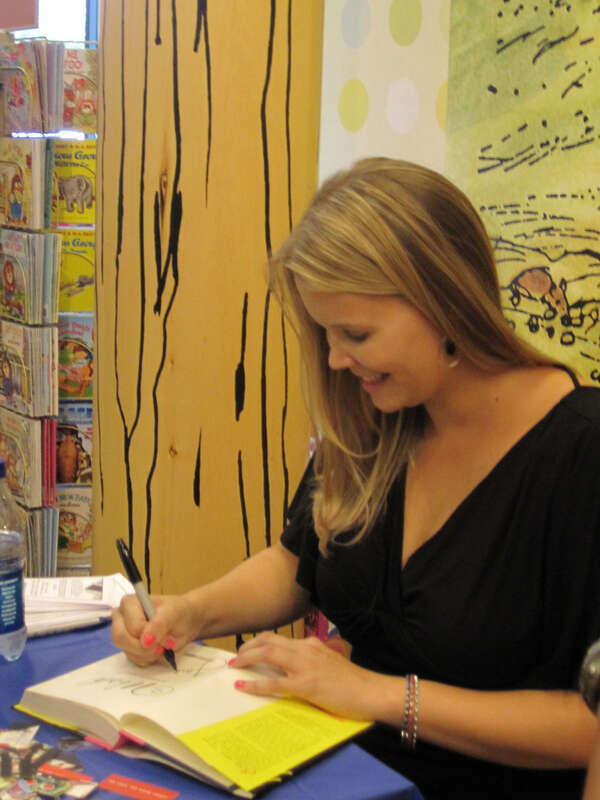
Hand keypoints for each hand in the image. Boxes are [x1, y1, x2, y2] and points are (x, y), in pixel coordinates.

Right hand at [111, 594, 196, 665]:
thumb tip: (145, 641)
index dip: (149, 634)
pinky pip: (134, 660)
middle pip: (121, 639)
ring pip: (128, 652)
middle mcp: (122, 618)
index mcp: (129, 603)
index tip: (166, 632)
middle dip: (145, 646)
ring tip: (163, 644)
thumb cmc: (178, 611)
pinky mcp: (128, 648)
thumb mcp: (173, 612)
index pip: (132, 626)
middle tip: (162, 644)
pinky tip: (158, 649)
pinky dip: (149, 658)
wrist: (184, 622)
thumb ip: (159, 623)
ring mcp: (124, 634)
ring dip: (150, 653)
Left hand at [228, 631, 394, 721]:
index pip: (278, 638)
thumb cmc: (354, 681)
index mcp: (312, 644)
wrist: (371, 691)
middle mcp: (306, 649)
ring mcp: (305, 666)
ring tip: (234, 666)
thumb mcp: (331, 662)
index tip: (247, 649)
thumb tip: (298, 665)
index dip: (258, 642)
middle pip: (268, 641)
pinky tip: (243, 686)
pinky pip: (273, 683)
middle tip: (235, 658)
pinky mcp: (305, 685)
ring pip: (267, 655)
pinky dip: (255, 684)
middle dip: (247, 648)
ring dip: (246, 659)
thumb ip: (314, 659)